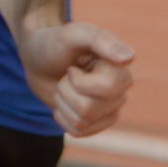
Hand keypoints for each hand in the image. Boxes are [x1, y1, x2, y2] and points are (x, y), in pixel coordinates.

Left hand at [18, 20, 135, 136]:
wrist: (38, 56)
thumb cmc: (56, 41)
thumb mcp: (74, 34)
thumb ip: (102, 40)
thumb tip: (130, 58)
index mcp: (120, 69)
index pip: (106, 90)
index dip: (78, 82)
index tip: (71, 67)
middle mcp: (120, 90)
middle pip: (89, 110)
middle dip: (65, 92)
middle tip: (64, 76)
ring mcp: (109, 108)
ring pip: (82, 122)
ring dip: (62, 103)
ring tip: (63, 85)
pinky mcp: (96, 122)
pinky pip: (79, 132)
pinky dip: (62, 118)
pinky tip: (63, 101)